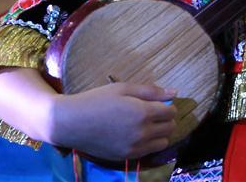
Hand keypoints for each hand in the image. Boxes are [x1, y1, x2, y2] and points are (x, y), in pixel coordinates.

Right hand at [50, 82, 176, 160]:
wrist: (70, 123)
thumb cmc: (97, 100)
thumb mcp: (124, 88)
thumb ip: (151, 91)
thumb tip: (174, 92)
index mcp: (143, 113)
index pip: (171, 112)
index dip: (168, 105)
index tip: (159, 102)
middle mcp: (142, 133)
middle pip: (170, 127)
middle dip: (166, 118)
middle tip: (154, 112)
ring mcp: (134, 147)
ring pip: (163, 142)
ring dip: (160, 132)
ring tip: (146, 124)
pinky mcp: (125, 156)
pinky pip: (149, 151)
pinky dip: (149, 143)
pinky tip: (137, 134)